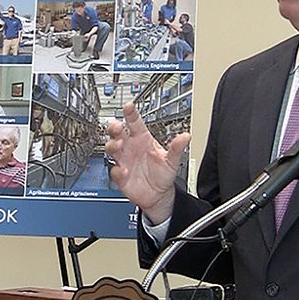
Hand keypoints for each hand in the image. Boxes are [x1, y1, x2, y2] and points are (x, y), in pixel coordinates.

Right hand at [106, 102, 190, 223]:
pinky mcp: (121, 176)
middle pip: (118, 133)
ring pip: (112, 149)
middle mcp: (130, 148)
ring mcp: (124, 161)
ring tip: (119, 145)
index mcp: (142, 139)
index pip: (135, 123)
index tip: (128, 105)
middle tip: (117, 126)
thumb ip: (177, 148)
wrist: (158, 194)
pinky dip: (118, 170)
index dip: (130, 113)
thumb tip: (186, 136)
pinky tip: (124, 170)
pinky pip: (115, 171)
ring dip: (113, 146)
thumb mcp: (172, 160)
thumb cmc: (163, 173)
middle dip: (115, 128)